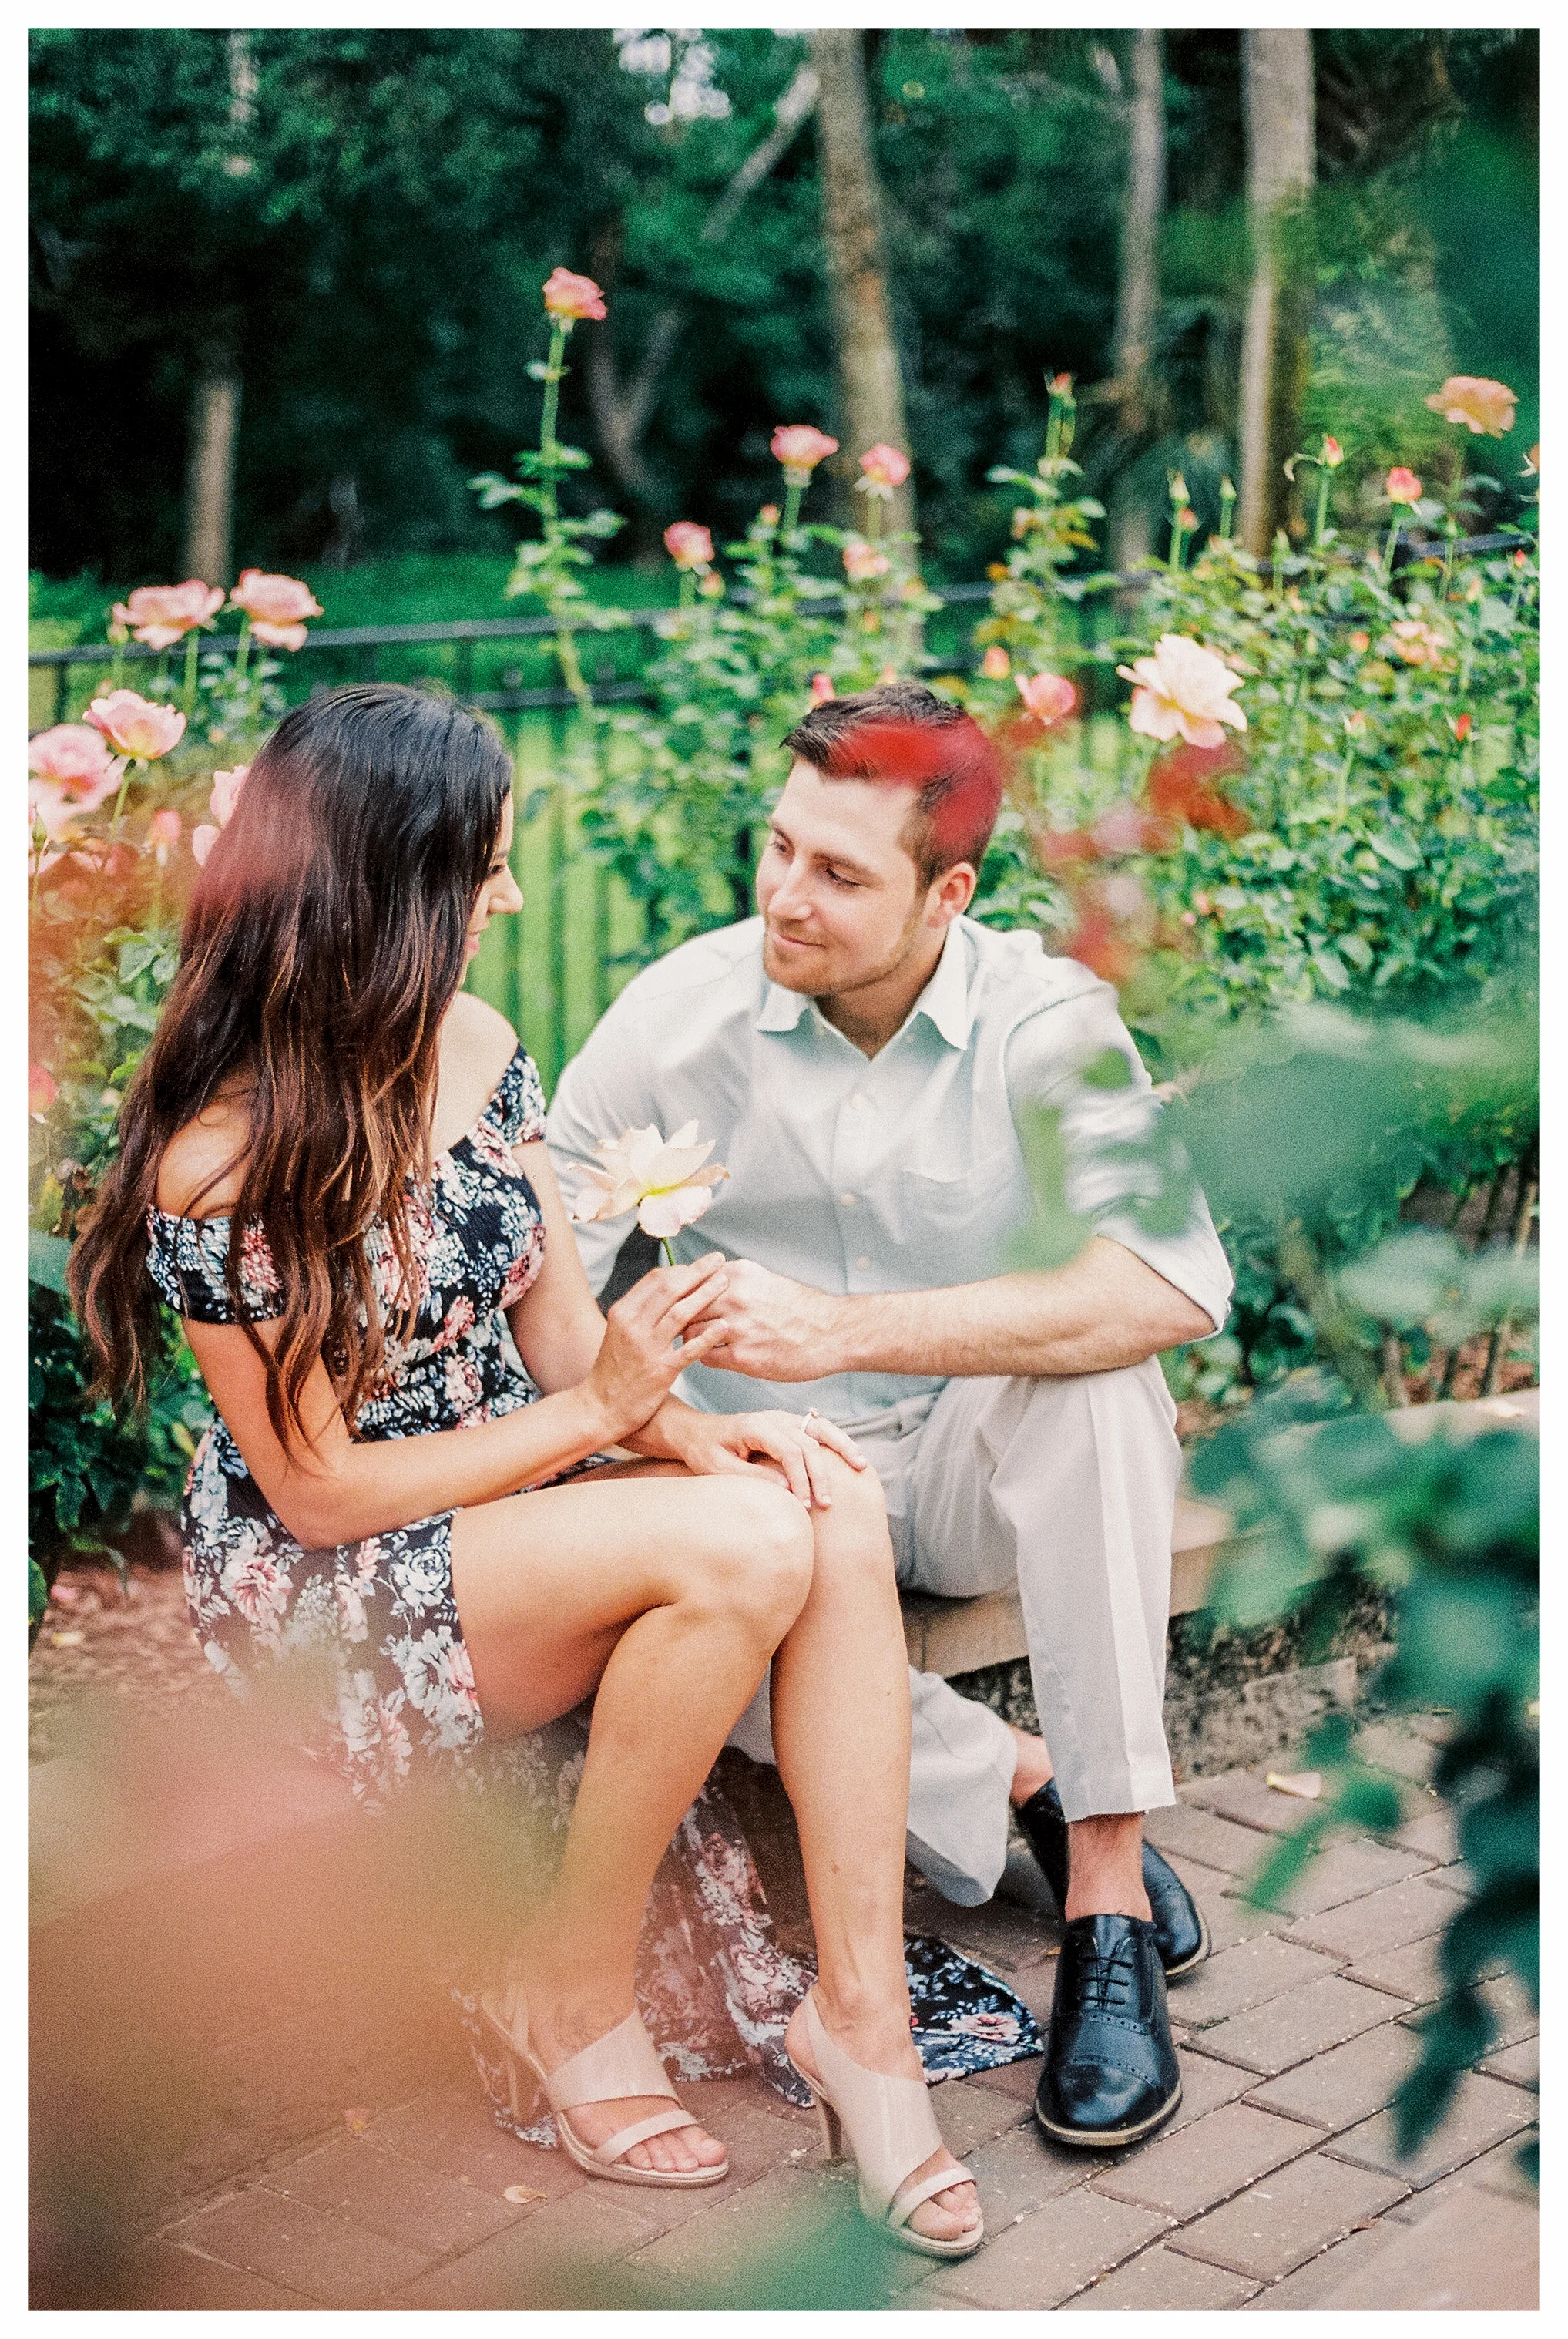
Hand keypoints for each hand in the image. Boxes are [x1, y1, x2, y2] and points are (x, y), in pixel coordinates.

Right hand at [581, 1254, 731, 1442]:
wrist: (600, 1406)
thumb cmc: (614, 1368)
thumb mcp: (619, 1331)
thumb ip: (641, 1310)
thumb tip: (666, 1285)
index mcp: (623, 1312)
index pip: (655, 1279)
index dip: (682, 1268)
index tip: (701, 1265)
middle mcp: (634, 1326)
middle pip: (670, 1289)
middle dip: (697, 1271)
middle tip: (718, 1259)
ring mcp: (647, 1348)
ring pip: (681, 1313)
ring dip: (706, 1294)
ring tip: (725, 1282)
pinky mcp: (660, 1371)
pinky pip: (688, 1350)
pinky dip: (708, 1336)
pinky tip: (724, 1326)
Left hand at [662, 1407, 865, 1508]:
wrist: (695, 1432)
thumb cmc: (704, 1451)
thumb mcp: (719, 1469)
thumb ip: (752, 1476)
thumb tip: (788, 1488)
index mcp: (755, 1425)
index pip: (790, 1451)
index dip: (801, 1479)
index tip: (804, 1505)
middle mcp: (772, 1417)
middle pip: (808, 1442)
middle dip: (821, 1474)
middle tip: (828, 1504)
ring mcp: (782, 1417)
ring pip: (819, 1428)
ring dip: (841, 1447)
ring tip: (861, 1467)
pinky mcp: (787, 1423)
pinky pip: (817, 1428)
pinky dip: (835, 1439)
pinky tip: (850, 1454)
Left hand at [684, 1258, 848, 1382]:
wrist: (833, 1332)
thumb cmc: (798, 1308)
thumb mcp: (762, 1280)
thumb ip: (729, 1282)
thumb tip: (697, 1286)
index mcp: (737, 1274)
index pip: (689, 1284)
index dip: (680, 1297)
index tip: (676, 1306)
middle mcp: (735, 1296)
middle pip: (685, 1309)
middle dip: (682, 1320)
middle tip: (683, 1329)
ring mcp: (738, 1327)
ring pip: (691, 1334)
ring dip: (694, 1341)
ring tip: (701, 1344)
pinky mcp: (744, 1356)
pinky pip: (706, 1357)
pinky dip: (708, 1357)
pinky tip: (719, 1355)